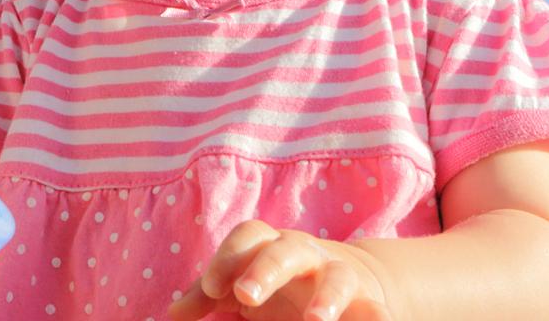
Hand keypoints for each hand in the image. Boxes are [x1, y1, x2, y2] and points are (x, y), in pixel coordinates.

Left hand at [168, 220, 393, 320]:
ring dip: (327, 297)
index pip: (247, 236)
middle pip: (285, 250)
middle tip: (247, 295)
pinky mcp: (368, 300)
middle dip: (266, 269)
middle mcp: (304, 253)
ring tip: (316, 320)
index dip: (227, 258)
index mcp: (269, 244)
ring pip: (337, 277)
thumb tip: (172, 314)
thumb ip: (207, 297)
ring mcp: (339, 274)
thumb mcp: (242, 283)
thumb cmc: (279, 281)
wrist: (349, 278)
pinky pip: (375, 308)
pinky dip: (377, 317)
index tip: (209, 289)